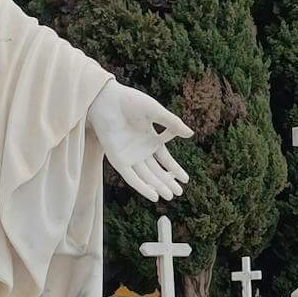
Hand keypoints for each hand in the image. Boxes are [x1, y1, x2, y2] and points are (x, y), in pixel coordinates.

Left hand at [89, 82, 191, 201]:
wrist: (107, 100)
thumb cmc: (130, 102)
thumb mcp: (156, 112)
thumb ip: (172, 123)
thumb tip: (190, 134)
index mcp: (149, 139)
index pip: (164, 158)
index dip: (174, 169)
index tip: (186, 179)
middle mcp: (140, 149)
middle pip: (156, 170)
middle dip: (168, 181)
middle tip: (179, 193)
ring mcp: (129, 156)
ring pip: (146, 176)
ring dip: (158, 186)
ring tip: (170, 196)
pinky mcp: (117, 160)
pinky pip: (131, 178)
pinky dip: (142, 187)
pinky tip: (154, 195)